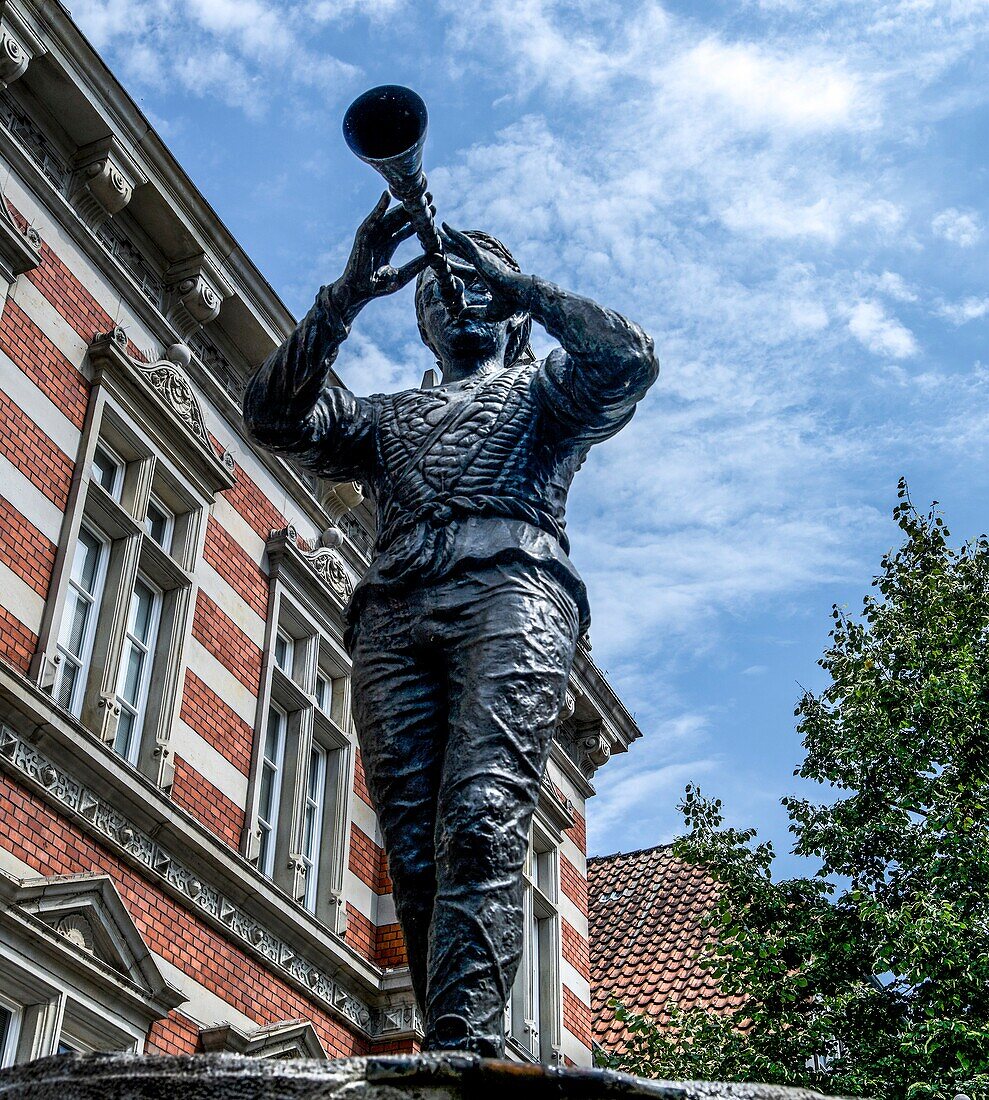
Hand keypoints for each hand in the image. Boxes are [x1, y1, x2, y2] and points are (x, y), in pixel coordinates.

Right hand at [330, 192, 430, 321]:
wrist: (359, 292)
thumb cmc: (378, 287)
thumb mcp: (403, 275)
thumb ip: (418, 264)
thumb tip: (437, 256)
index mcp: (389, 245)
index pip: (407, 229)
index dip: (419, 220)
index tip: (433, 211)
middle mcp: (381, 237)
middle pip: (400, 219)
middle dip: (413, 208)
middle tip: (430, 197)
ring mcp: (372, 235)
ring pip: (389, 216)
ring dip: (400, 204)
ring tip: (413, 193)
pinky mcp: (363, 236)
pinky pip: (372, 218)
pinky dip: (379, 206)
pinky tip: (387, 195)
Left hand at [440, 224, 531, 322]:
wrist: (520, 295)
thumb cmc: (510, 303)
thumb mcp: (488, 312)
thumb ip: (473, 312)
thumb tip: (459, 316)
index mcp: (485, 273)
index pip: (465, 266)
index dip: (454, 262)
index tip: (444, 257)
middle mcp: (483, 262)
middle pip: (462, 250)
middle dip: (450, 243)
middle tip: (438, 235)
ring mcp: (482, 257)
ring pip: (461, 243)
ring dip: (448, 235)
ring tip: (437, 227)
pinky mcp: (480, 256)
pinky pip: (464, 242)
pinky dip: (454, 234)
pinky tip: (445, 227)